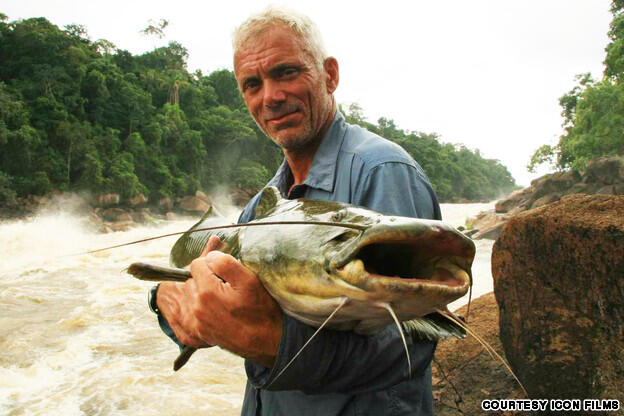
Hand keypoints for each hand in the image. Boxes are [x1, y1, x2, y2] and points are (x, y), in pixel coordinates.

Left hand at [156, 236, 282, 366]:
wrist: (266, 342)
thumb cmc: (261, 311)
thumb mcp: (249, 281)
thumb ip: (226, 264)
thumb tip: (210, 257)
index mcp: (207, 292)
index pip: (196, 264)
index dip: (212, 264)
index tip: (225, 273)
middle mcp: (197, 308)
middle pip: (191, 279)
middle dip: (205, 277)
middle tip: (225, 284)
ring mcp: (196, 322)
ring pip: (189, 295)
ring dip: (201, 291)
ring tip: (222, 297)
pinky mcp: (199, 332)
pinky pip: (191, 310)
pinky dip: (201, 306)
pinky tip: (218, 308)